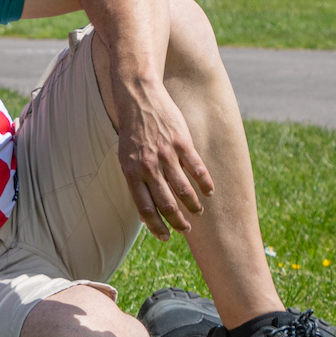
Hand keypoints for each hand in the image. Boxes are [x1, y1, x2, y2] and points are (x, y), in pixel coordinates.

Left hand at [112, 74, 213, 240]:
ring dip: (192, 205)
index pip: (145, 208)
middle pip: (165, 203)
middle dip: (177, 221)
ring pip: (183, 189)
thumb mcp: (125, 157)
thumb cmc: (132, 131)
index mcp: (131, 172)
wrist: (139, 99)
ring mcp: (166, 155)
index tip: (164, 237)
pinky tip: (209, 192)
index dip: (156, 226)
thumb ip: (135, 180)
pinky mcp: (182, 143)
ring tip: (198, 213)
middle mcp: (148, 167)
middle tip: (185, 229)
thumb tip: (145, 207)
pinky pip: (197, 169)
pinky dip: (205, 183)